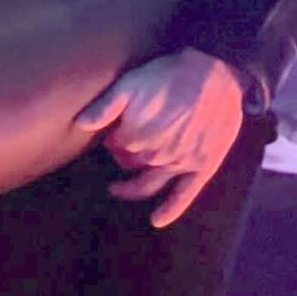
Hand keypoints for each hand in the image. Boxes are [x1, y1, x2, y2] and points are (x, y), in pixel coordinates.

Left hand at [74, 49, 245, 227]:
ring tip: (118, 188)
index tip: (113, 133)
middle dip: (123, 158)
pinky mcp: (202, 167)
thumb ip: (105, 107)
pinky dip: (170, 210)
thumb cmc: (170, 76)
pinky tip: (157, 220)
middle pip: (130, 164)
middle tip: (120, 149)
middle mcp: (154, 154)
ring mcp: (178, 163)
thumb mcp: (131, 83)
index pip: (114, 147)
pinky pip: (183, 195)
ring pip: (149, 181)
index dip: (112, 140)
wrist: (215, 75)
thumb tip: (81, 125)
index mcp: (134, 136)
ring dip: (133, 186)